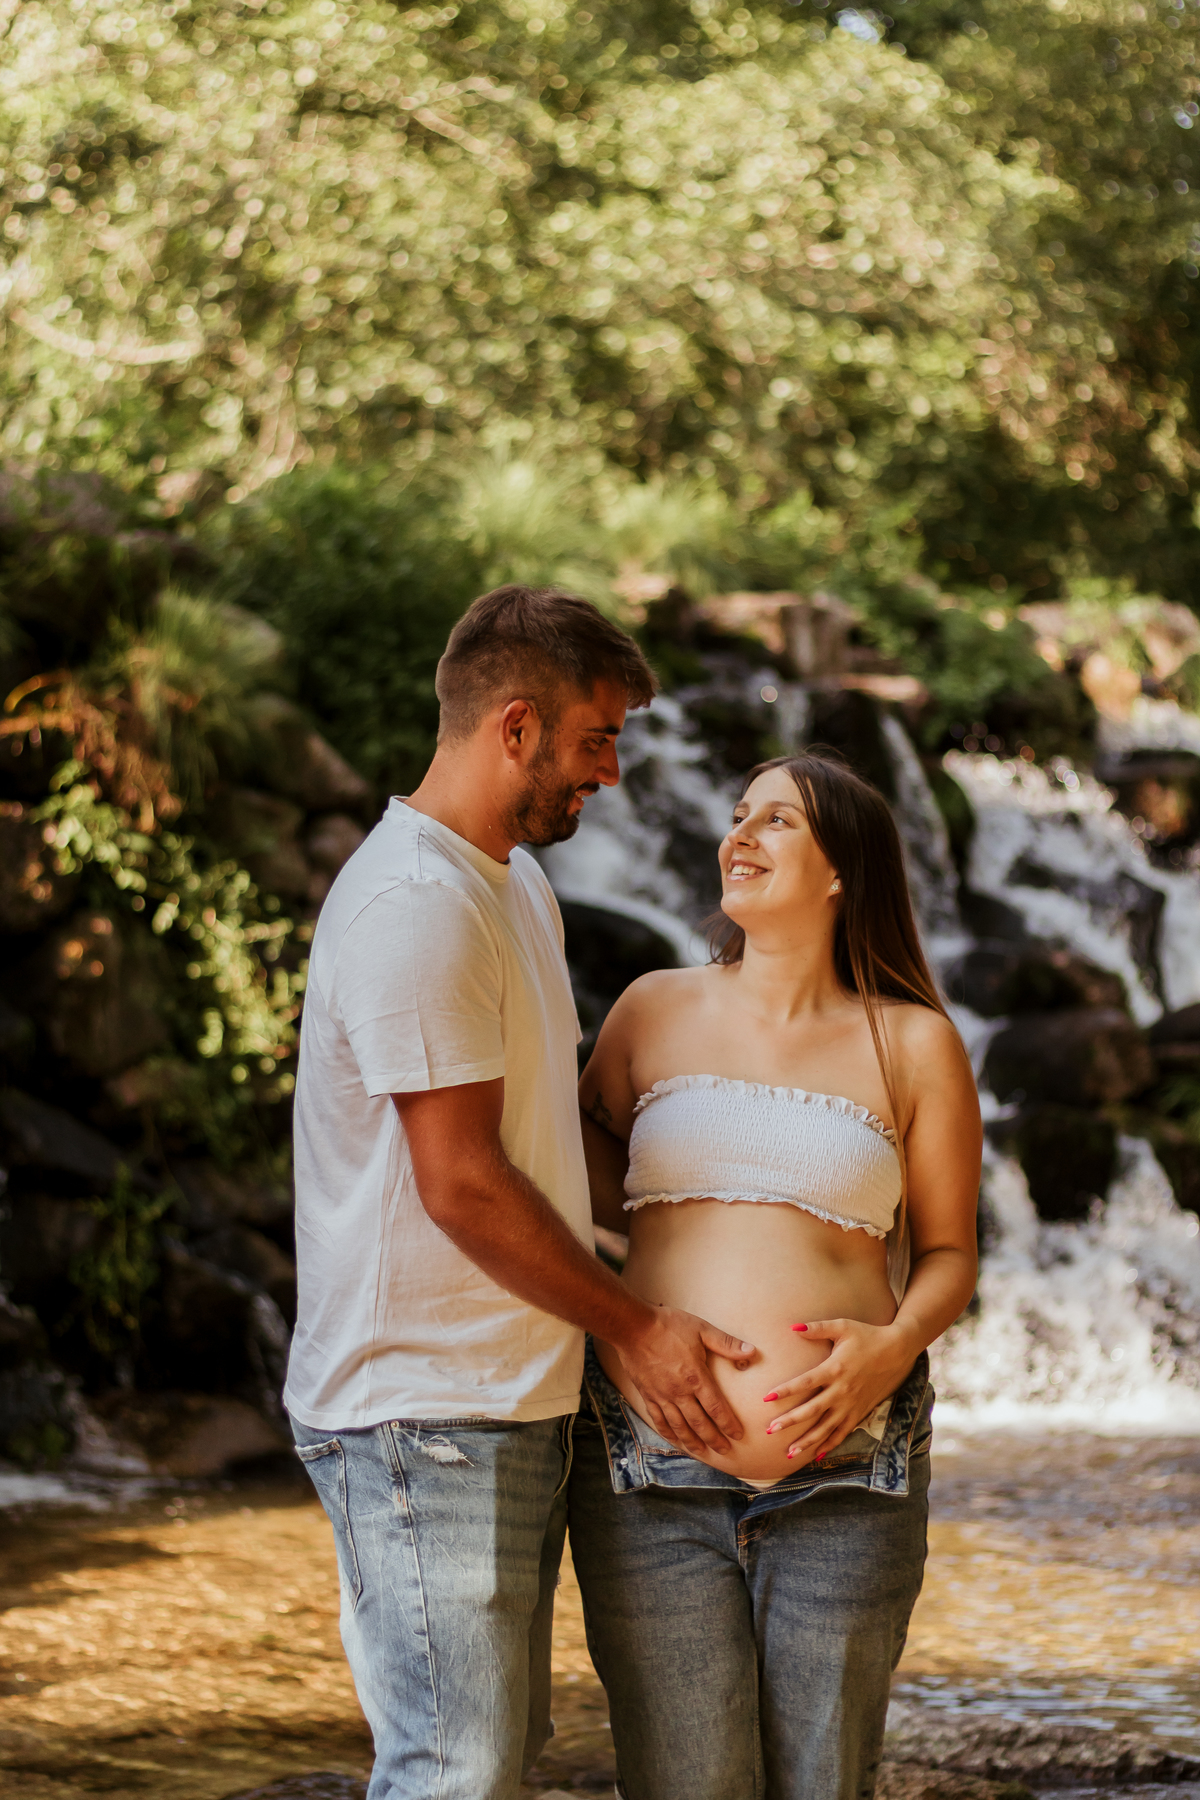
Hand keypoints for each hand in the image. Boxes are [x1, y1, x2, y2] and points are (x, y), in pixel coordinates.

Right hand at [612, 1305, 755, 1455]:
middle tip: (724, 1451)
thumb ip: (726, 1343)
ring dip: (692, 1442)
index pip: (716, 1407)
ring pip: (679, 1426)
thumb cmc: (669, 1326)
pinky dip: (668, 1433)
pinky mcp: (648, 1395)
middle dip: (713, 1439)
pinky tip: (675, 1441)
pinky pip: (659, 1420)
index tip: (738, 1435)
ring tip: (702, 1453)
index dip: (728, 1424)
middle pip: (699, 1423)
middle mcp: (680, 1392)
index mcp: (696, 1377)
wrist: (633, 1328)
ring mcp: (662, 1396)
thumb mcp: (702, 1329)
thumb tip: (752, 1351)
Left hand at [763, 1318, 919, 1466]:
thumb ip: (817, 1328)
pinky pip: (843, 1433)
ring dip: (807, 1440)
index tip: (766, 1397)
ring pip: (826, 1428)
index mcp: (834, 1369)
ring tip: (789, 1453)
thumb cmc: (867, 1335)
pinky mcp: (860, 1412)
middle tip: (770, 1430)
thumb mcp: (842, 1327)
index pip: (804, 1382)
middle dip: (790, 1421)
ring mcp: (851, 1404)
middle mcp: (841, 1390)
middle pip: (811, 1410)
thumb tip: (793, 1327)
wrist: (897, 1351)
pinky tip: (817, 1455)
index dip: (785, 1390)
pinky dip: (830, 1445)